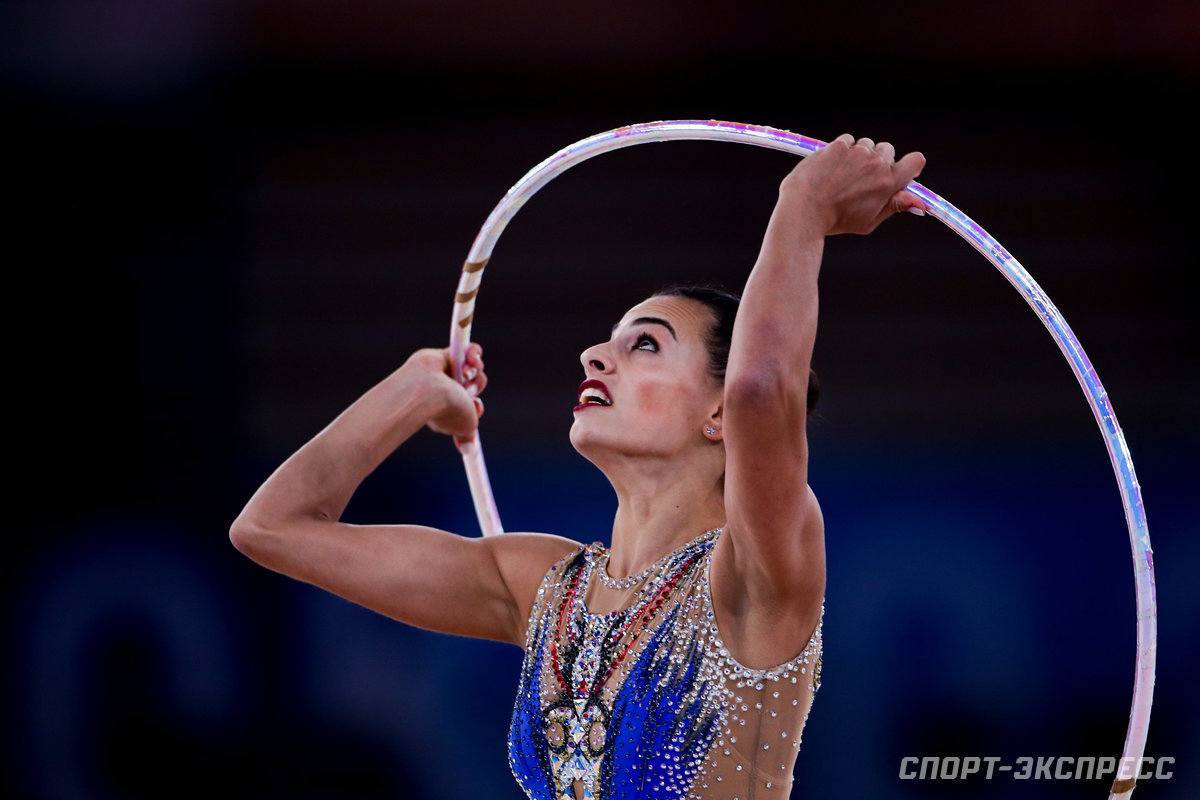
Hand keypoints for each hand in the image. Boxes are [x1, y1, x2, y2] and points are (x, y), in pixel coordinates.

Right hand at [404, 343, 487, 446]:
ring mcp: (447, 372)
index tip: (476, 405)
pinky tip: (470, 358)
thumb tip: (467, 450)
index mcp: (451, 407)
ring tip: (466, 373)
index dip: (477, 405)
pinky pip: (469, 349)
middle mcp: (449, 389)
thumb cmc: (446, 411)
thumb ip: (467, 434)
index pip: (472, 404)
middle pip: (476, 383)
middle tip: (469, 389)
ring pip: (474, 367)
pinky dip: (474, 352)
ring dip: (475, 369)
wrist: (429, 390)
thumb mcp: (465, 427)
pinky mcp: (446, 354)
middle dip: (477, 385)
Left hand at [780, 134, 926, 235]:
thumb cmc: (836, 220)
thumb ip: (895, 206)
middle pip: (888, 150)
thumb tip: (921, 204)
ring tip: (842, 176)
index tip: (898, 172)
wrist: (804, 210)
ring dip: (858, 155)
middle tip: (860, 180)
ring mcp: (856, 152)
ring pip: (866, 145)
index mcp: (888, 183)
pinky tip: (832, 168)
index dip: (909, 165)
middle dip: (878, 161)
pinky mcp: (838, 146)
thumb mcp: (869, 221)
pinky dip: (842, 150)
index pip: (916, 161)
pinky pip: (848, 140)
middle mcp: (876, 164)